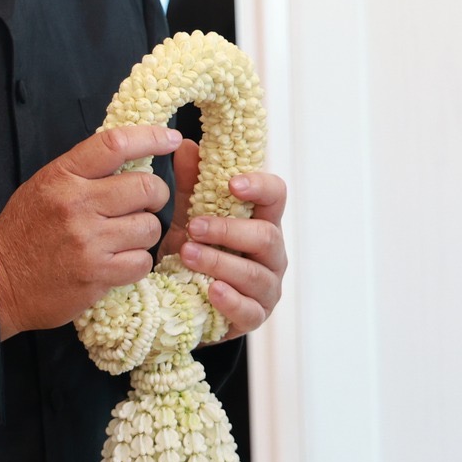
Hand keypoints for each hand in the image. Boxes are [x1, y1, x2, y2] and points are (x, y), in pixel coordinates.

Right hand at [0, 125, 179, 339]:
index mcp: (62, 176)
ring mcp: (88, 241)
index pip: (116, 144)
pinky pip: (142, 261)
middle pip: (146, 187)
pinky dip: (137, 262)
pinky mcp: (97, 274)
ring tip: (125, 237)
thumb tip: (132, 153)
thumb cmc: (24, 231)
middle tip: (147, 203)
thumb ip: (84, 170)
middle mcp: (76, 204)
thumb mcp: (45, 186)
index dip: (151, 137)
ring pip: (150, 227)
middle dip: (156, 195)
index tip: (171, 138)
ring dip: (145, 232)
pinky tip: (119, 261)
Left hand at [164, 140, 288, 339]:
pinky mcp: (255, 316)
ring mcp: (267, 287)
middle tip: (193, 227)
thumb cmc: (197, 251)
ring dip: (219, 262)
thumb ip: (191, 185)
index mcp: (261, 220)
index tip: (231, 183)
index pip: (276, 195)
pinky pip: (249, 310)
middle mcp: (272, 253)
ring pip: (254, 273)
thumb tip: (186, 145)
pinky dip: (230, 299)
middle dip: (228, 230)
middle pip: (266, 236)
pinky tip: (210, 290)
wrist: (185, 302)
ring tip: (186, 255)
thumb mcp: (188, 216)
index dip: (259, 186)